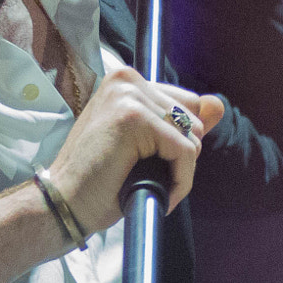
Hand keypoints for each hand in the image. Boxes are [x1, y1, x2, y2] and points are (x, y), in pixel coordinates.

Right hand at [45, 66, 225, 231]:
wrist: (65, 203)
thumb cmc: (100, 178)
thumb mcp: (147, 145)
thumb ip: (184, 122)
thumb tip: (217, 102)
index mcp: (125, 80)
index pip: (186, 103)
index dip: (175, 140)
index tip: (144, 159)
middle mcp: (126, 79)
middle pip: (193, 118)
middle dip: (177, 154)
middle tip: (140, 172)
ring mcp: (128, 96)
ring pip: (192, 136)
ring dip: (177, 170)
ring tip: (143, 182)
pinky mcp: (134, 119)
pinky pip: (185, 152)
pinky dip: (178, 180)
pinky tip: (151, 189)